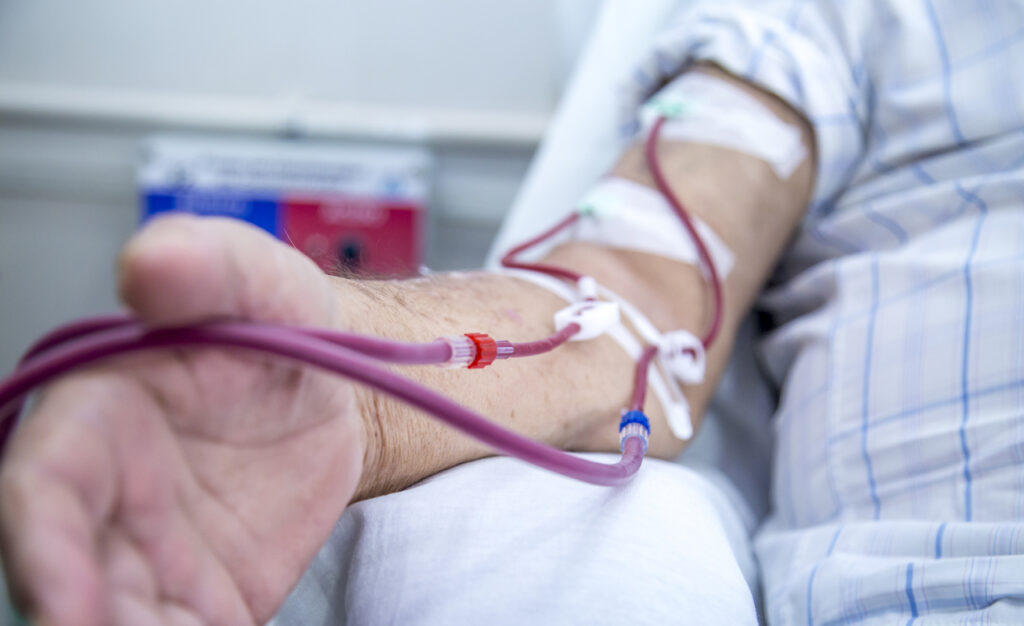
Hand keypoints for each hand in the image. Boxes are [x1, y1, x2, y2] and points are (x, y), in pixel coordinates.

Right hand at [0, 216, 368, 624]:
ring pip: (122, 622)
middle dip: (77, 618)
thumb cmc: (278, 322)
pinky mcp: (206, 599)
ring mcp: (154, 555)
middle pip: (69, 574)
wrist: (332, 387)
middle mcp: (110, 495)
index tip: (65, 602)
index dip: (45, 544)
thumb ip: (210, 265)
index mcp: (99, 413)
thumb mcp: (261, 279)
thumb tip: (153, 258)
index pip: (45, 484)